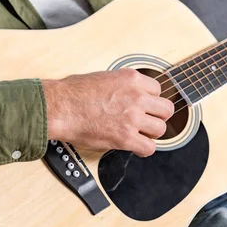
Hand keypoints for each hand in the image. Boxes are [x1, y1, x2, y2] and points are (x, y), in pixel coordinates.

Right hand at [41, 69, 174, 156]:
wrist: (60, 107)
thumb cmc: (73, 92)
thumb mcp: (103, 77)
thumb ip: (121, 85)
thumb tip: (125, 92)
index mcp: (131, 79)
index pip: (157, 90)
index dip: (150, 100)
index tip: (145, 106)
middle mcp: (136, 97)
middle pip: (166, 109)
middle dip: (157, 116)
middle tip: (147, 121)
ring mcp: (133, 117)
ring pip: (161, 129)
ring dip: (151, 133)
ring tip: (140, 134)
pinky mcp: (125, 137)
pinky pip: (149, 148)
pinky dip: (144, 149)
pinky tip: (136, 147)